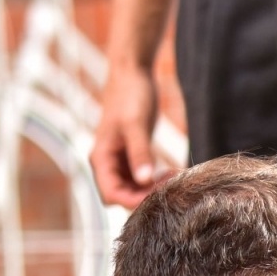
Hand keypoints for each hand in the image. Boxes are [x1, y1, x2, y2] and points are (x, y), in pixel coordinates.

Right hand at [91, 64, 179, 207]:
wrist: (133, 73)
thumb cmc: (131, 95)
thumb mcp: (136, 125)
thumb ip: (140, 153)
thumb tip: (145, 180)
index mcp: (101, 158)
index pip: (111, 194)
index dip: (132, 201)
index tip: (158, 199)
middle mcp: (106, 162)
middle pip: (122, 195)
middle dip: (144, 197)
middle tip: (171, 190)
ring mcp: (118, 159)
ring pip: (132, 188)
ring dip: (151, 190)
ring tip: (175, 182)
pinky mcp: (131, 154)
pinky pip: (140, 177)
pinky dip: (154, 180)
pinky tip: (172, 174)